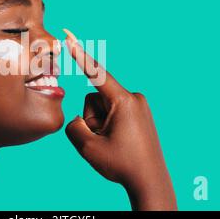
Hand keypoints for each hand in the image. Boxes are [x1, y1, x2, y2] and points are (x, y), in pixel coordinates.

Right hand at [64, 30, 176, 210]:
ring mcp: (138, 105)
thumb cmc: (122, 165)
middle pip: (94, 98)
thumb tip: (77, 119)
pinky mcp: (139, 112)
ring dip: (99, 122)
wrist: (149, 182)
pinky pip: (114, 111)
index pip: (96, 73)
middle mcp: (134, 98)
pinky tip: (118, 140)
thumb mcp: (88, 148)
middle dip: (91, 117)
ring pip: (103, 106)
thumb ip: (73, 127)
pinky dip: (108, 124)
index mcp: (123, 102)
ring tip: (112, 142)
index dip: (79, 54)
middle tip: (104, 140)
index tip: (69, 36)